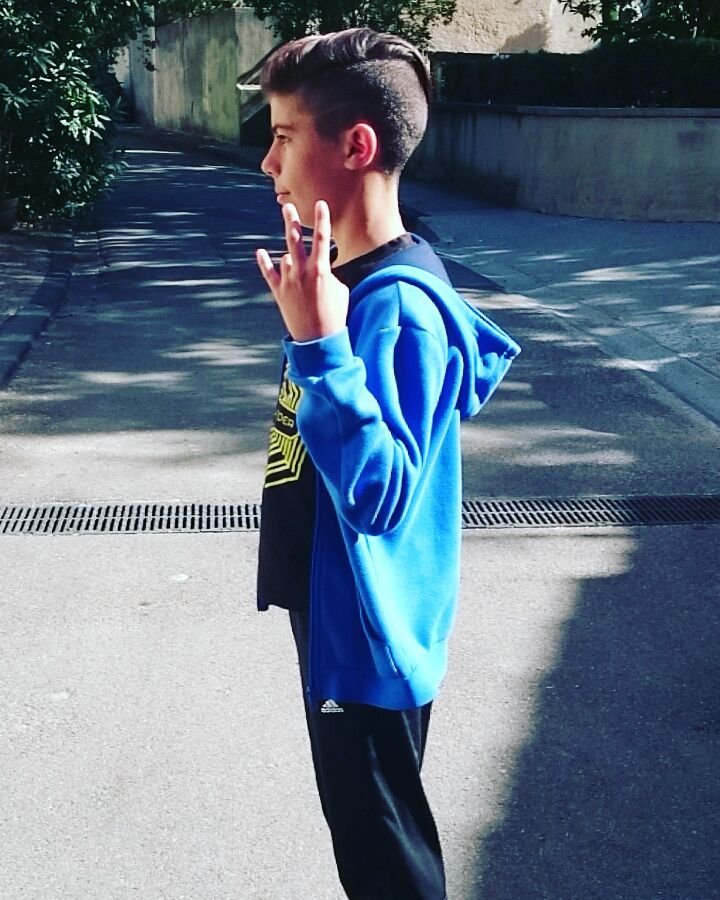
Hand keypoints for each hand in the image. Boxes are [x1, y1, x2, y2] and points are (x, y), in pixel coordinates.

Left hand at [256, 200, 348, 342]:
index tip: (320, 204)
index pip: (322, 238)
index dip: (322, 219)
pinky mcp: (279, 292)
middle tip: (287, 206)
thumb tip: (321, 266)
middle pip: (294, 240)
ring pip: (285, 257)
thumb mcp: (340, 290)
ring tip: (296, 256)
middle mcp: (302, 272)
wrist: (318, 340)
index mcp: (321, 270)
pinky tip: (260, 252)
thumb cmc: (334, 315)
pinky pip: (269, 273)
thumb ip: (329, 273)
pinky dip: (265, 263)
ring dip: (291, 256)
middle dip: (292, 221)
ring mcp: (288, 281)